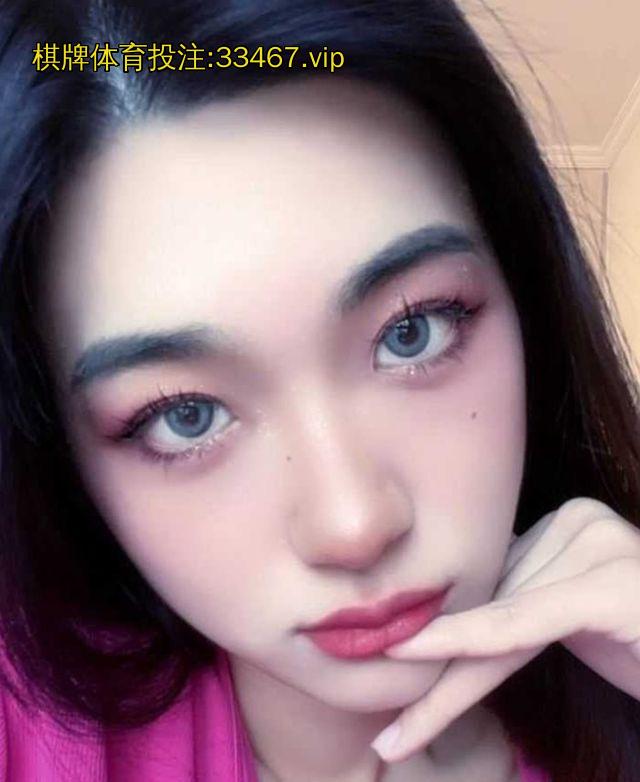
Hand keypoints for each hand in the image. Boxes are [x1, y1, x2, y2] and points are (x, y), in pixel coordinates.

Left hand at [370, 497, 639, 762]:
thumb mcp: (576, 622)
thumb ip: (528, 605)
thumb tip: (455, 624)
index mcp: (567, 524)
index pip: (495, 586)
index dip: (440, 636)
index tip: (388, 664)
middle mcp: (580, 521)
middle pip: (492, 603)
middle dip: (441, 669)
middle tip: (392, 734)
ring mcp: (600, 547)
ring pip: (499, 620)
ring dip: (452, 682)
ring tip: (405, 737)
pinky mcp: (610, 585)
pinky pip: (526, 621)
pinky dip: (475, 646)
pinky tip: (420, 659)